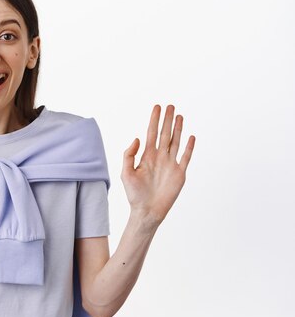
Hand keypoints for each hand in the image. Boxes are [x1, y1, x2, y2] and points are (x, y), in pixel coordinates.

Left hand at [121, 104, 195, 224]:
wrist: (147, 211)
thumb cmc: (134, 194)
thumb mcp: (126, 173)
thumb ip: (129, 155)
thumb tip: (137, 138)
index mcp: (146, 156)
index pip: (151, 133)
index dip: (154, 120)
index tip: (157, 107)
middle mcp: (159, 158)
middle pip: (164, 134)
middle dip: (167, 120)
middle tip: (170, 106)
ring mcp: (170, 165)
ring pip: (175, 142)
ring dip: (178, 129)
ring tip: (180, 116)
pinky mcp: (179, 173)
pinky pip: (185, 157)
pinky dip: (189, 147)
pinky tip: (190, 137)